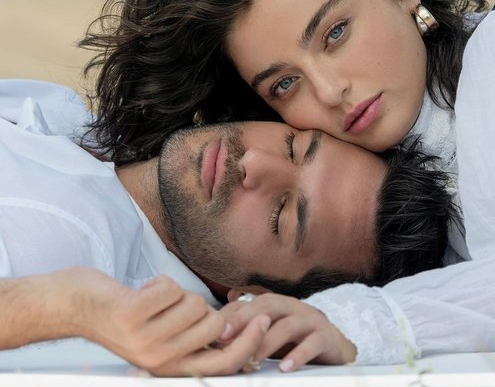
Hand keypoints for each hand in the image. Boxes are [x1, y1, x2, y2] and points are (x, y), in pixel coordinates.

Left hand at [48, 268, 271, 375]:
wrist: (77, 307)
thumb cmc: (124, 317)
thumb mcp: (158, 339)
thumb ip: (190, 340)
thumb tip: (229, 330)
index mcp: (171, 368)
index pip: (224, 363)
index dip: (250, 342)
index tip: (262, 319)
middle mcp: (159, 360)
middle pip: (213, 324)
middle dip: (199, 304)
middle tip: (173, 305)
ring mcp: (144, 339)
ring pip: (193, 301)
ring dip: (177, 292)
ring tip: (153, 301)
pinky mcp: (132, 315)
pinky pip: (171, 285)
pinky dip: (160, 280)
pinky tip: (141, 291)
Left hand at [220, 292, 355, 371]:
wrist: (333, 347)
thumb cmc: (294, 339)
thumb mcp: (268, 332)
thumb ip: (246, 328)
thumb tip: (214, 328)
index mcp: (275, 304)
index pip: (250, 304)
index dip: (232, 316)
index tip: (214, 332)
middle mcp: (292, 306)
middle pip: (267, 306)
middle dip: (245, 321)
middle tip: (227, 339)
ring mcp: (310, 319)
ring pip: (288, 325)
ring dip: (268, 341)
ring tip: (253, 358)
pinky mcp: (326, 336)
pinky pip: (313, 342)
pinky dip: (298, 355)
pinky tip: (285, 367)